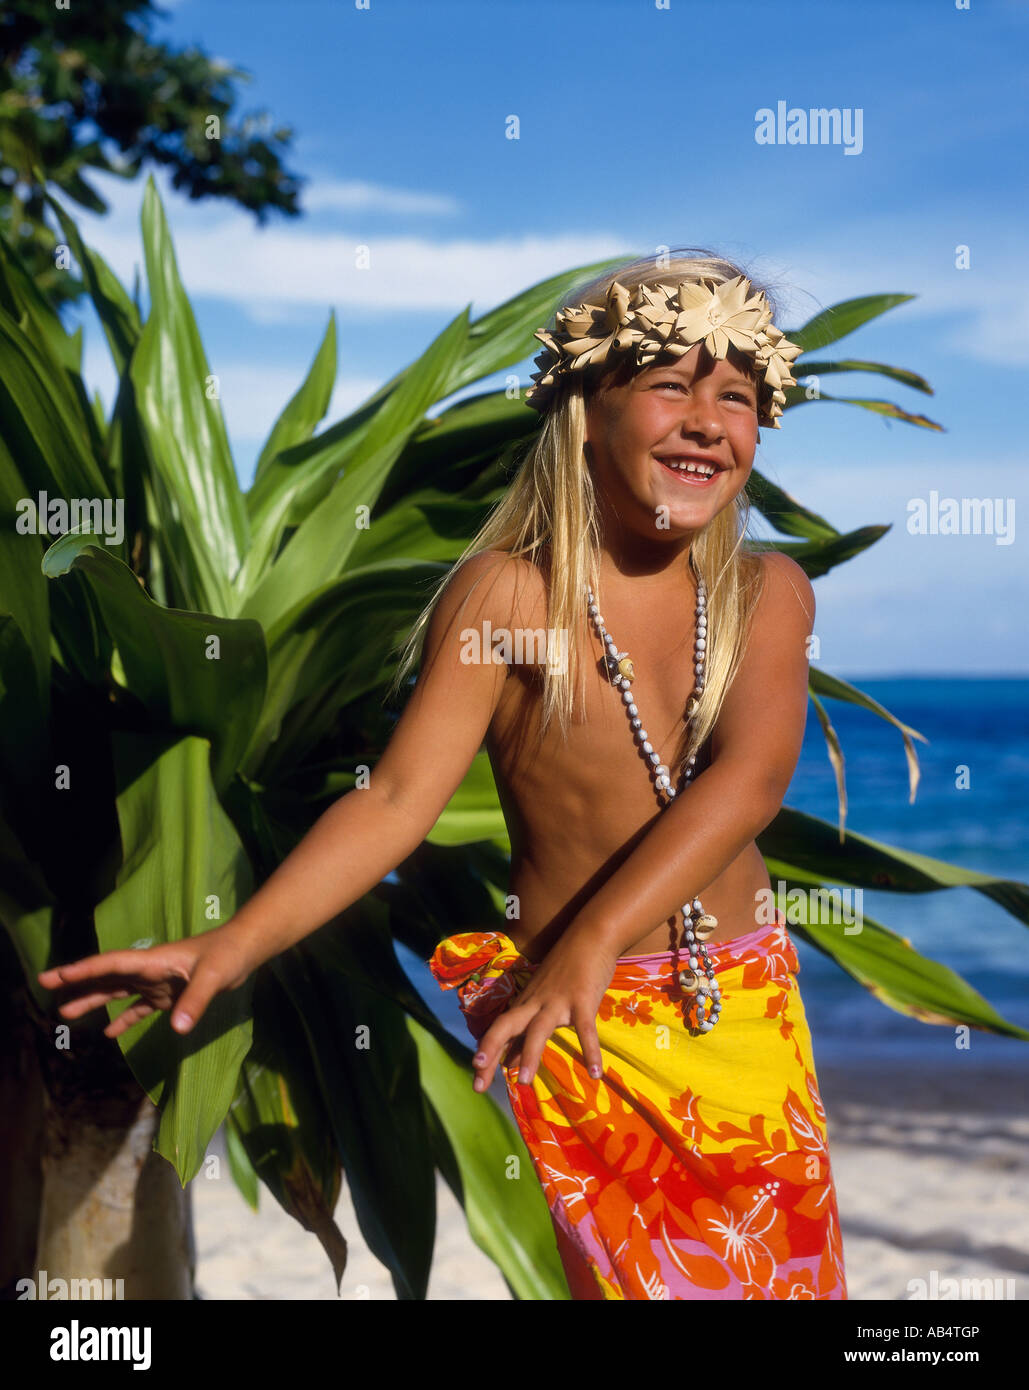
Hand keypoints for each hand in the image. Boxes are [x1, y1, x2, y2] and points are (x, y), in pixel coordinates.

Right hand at [37, 924, 256, 1039]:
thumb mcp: (214, 976)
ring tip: (65, 1013)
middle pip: (106, 977)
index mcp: (153, 961)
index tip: (57, 975)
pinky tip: (110, 1035)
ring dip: (93, 1001)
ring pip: (117, 992)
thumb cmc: (228, 955)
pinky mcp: (169, 994)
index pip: (112, 964)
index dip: (84, 970)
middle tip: (45, 987)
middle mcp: (149, 971)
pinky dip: (124, 1020)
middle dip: (77, 982)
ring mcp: (158, 983)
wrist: (245, 950)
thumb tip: (177, 1029)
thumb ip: (196, 1001)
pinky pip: (140, 1008)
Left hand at [471, 927, 617, 1092]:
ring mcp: (558, 1001)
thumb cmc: (565, 969)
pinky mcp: (582, 1000)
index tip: (477, 1083)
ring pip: (538, 1029)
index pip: (499, 1031)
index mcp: (525, 1004)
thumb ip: (526, 1030)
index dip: (486, 1055)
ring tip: (523, 1082)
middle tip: (479, 1083)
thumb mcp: (541, 999)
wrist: (589, 936)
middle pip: (506, 1025)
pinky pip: (585, 1029)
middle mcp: (535, 1002)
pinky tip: (595, 1073)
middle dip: (490, 1051)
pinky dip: (590, 1051)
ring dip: (529, 1055)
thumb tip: (510, 1061)